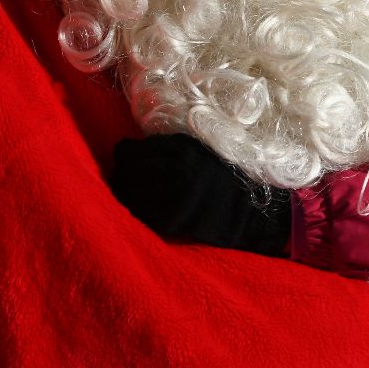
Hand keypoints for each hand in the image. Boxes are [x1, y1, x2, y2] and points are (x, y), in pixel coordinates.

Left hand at [110, 133, 290, 255]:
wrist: (247, 211)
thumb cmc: (223, 176)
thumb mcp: (201, 149)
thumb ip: (172, 146)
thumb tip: (135, 147)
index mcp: (181, 150)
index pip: (135, 150)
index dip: (125, 151)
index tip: (123, 153)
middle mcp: (173, 171)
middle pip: (128, 169)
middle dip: (121, 169)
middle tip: (121, 170)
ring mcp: (170, 197)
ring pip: (128, 191)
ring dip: (123, 188)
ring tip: (124, 186)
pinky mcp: (170, 221)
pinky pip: (139, 211)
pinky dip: (133, 205)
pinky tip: (135, 202)